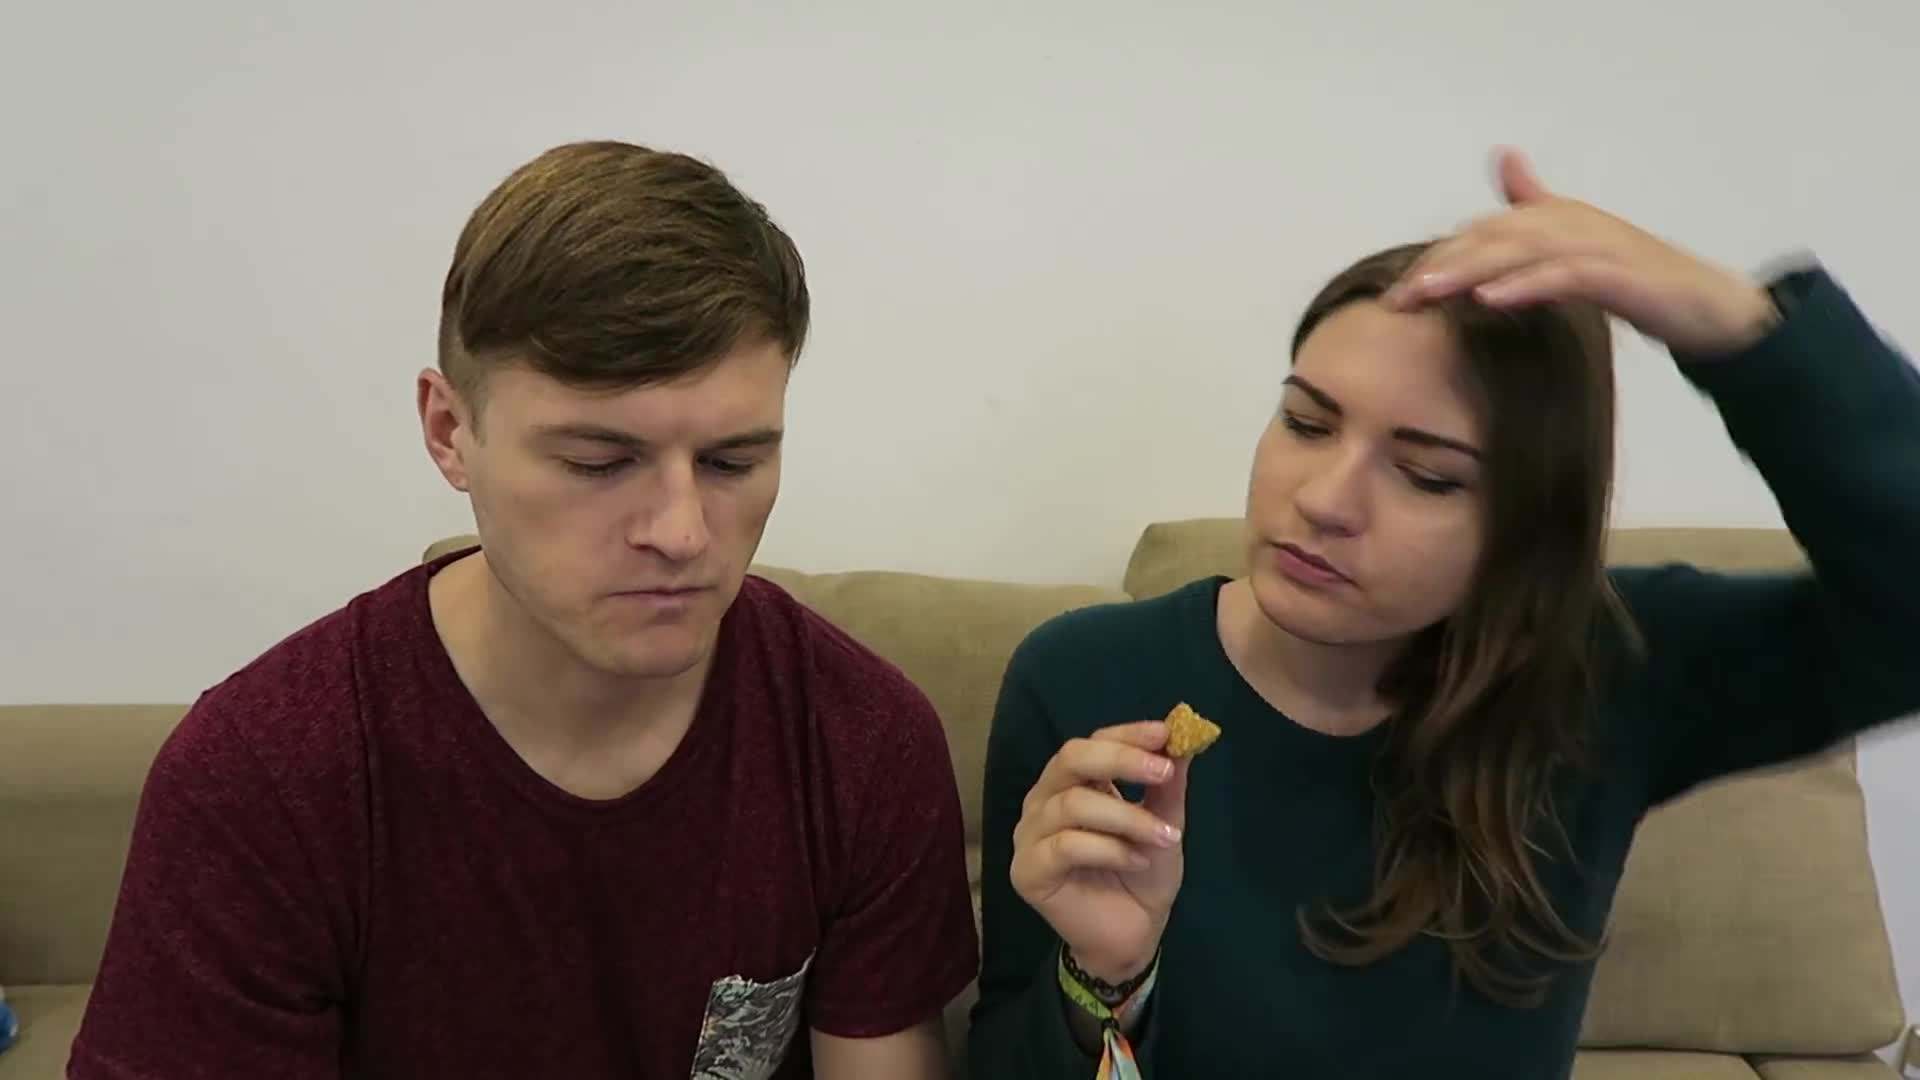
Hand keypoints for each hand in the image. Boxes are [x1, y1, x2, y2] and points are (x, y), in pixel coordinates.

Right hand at [1008, 720, 1187, 984]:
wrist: (1133, 934)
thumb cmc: (1141, 874)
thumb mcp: (1163, 823)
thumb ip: (1167, 785)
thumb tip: (1182, 737)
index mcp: (1072, 782)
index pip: (1092, 742)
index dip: (1127, 734)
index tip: (1166, 733)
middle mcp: (1044, 800)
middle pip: (1071, 759)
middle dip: (1121, 760)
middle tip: (1163, 772)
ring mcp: (1030, 835)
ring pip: (1072, 804)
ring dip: (1127, 817)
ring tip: (1165, 837)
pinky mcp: (1028, 870)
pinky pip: (1066, 846)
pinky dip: (1109, 850)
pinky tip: (1137, 861)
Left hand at [1383, 148, 1779, 355]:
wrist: (1711, 309)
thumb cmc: (1638, 286)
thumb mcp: (1575, 259)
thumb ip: (1534, 227)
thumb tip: (1499, 178)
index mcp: (1556, 217)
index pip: (1481, 233)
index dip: (1437, 258)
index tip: (1393, 293)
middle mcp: (1571, 221)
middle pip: (1490, 237)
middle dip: (1439, 265)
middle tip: (1394, 298)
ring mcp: (1597, 243)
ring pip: (1519, 250)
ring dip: (1467, 270)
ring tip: (1425, 294)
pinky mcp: (1620, 273)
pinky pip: (1564, 275)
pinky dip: (1524, 284)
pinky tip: (1489, 299)